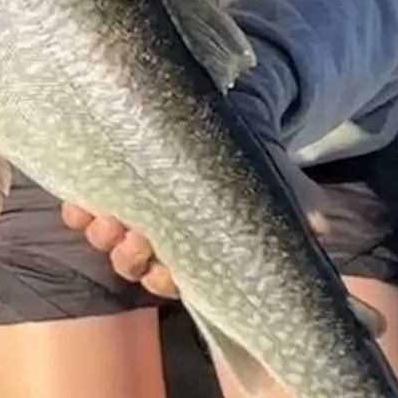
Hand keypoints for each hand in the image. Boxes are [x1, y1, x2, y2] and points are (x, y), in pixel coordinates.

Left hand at [62, 180, 334, 301]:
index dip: (166, 280)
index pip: (173, 282)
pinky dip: (77, 210)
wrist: (219, 115)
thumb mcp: (275, 177)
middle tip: (134, 237)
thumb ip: (296, 201)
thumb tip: (320, 222)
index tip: (168, 269)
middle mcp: (155, 238)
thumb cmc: (247, 157)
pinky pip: (79, 209)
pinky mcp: (101, 185)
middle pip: (133, 265)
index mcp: (193, 249)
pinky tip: (78, 204)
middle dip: (130, 256)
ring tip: (107, 216)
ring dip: (103, 234)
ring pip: (105, 240)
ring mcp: (126, 213)